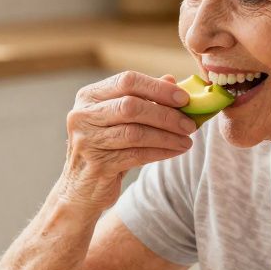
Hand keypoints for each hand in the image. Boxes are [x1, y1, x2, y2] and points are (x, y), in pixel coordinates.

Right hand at [60, 71, 196, 208]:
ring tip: (186, 141)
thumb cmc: (105, 148)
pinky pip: (136, 155)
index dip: (158, 88)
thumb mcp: (119, 120)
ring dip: (167, 136)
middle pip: (131, 106)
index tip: (185, 98)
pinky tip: (174, 151)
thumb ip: (142, 99)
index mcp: (89, 96)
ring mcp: (87, 141)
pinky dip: (160, 152)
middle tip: (189, 124)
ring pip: (135, 132)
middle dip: (166, 114)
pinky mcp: (97, 165)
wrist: (81, 189)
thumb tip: (171, 80)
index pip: (126, 81)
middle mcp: (83, 115)